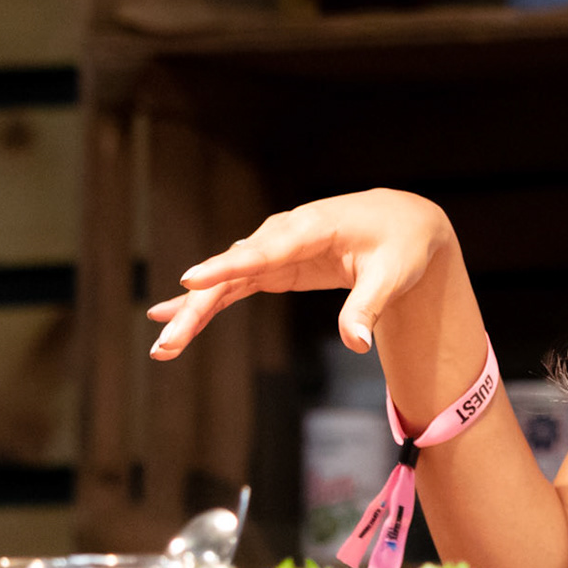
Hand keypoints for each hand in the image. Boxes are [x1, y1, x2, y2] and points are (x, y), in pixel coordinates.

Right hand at [146, 189, 453, 359]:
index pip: (264, 251)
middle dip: (198, 306)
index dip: (227, 267)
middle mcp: (284, 234)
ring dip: (194, 311)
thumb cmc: (401, 244)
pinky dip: (207, 301)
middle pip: (233, 271)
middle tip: (167, 343)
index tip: (190, 281)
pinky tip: (173, 317)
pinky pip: (234, 284)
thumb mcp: (393, 274)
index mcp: (313, 228)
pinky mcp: (275, 264)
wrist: (403, 221)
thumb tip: (355, 344)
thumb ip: (368, 307)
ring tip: (164, 345)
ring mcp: (275, 248)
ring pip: (226, 280)